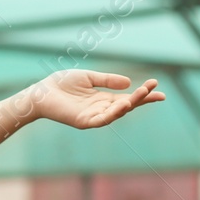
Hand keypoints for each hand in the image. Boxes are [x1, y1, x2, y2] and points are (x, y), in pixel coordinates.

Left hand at [33, 69, 164, 128]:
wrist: (42, 91)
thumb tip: (129, 83)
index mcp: (104, 99)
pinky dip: (114, 114)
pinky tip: (123, 104)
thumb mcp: (89, 77)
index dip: (143, 94)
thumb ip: (107, 80)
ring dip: (131, 104)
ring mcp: (94, 117)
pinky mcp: (84, 122)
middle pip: (127, 106)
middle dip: (142, 99)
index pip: (128, 97)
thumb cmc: (62, 84)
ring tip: (142, 94)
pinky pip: (102, 120)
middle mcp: (102, 109)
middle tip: (157, 92)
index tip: (157, 86)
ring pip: (117, 113)